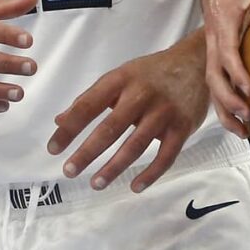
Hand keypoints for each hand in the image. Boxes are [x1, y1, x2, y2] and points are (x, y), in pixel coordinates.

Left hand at [47, 37, 208, 191]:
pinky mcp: (183, 126)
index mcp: (120, 80)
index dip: (69, 129)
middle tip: (69, 171)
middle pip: (110, 128)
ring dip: (114, 167)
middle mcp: (142, 94)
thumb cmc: (151, 73)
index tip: (53, 149)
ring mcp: (164, 111)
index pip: (88, 106)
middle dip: (87, 152)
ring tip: (96, 183)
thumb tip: (60, 121)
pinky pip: (165, 156)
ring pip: (136, 145)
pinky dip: (150, 174)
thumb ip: (91, 99)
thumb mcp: (120, 77)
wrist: (197, 62)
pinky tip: (135, 186)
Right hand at [199, 0, 249, 134]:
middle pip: (214, 77)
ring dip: (224, 110)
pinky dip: (226, 102)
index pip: (228, 50)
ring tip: (244, 132)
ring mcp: (213, 46)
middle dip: (228, 101)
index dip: (237, 72)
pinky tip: (245, 121)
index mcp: (226, 19)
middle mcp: (215, 37)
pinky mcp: (216, 51)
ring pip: (212, 85)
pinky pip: (217, 82)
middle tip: (248, 117)